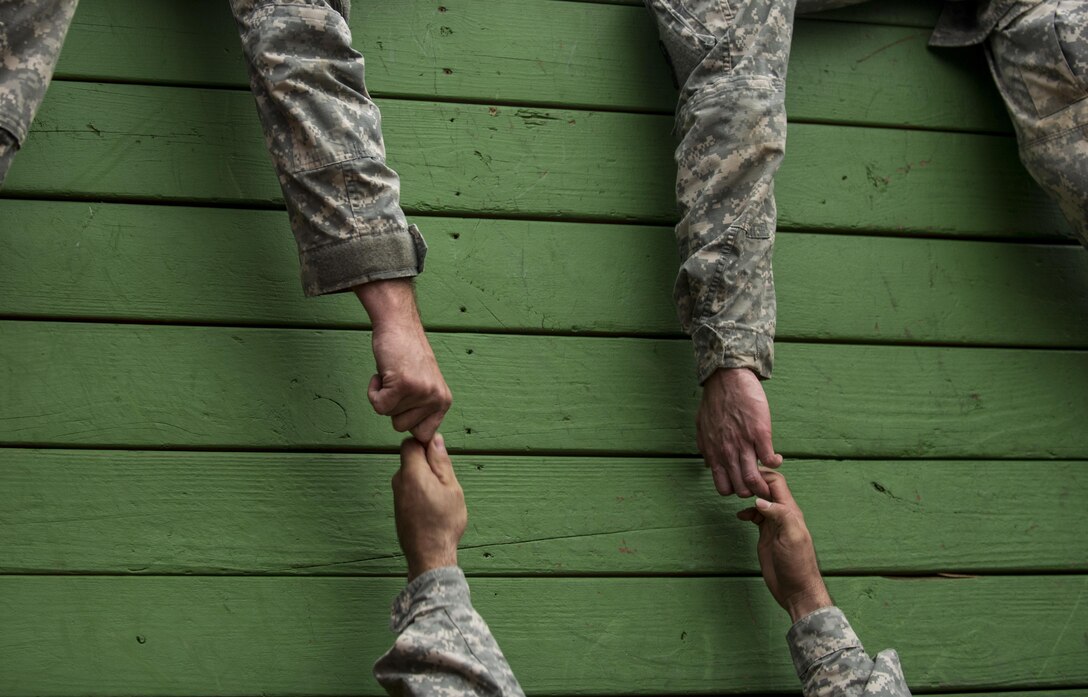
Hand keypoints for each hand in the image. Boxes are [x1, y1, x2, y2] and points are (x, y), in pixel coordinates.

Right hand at [355, 279, 451, 441]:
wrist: (398, 325)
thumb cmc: (406, 354)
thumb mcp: (425, 386)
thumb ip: (424, 409)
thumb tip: (421, 442)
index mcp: (444, 401)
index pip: (425, 436)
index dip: (408, 423)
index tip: (404, 406)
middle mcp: (437, 399)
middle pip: (403, 428)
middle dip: (394, 408)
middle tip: (398, 382)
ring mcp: (421, 392)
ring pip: (389, 416)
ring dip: (384, 397)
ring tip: (393, 375)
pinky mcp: (403, 385)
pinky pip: (378, 406)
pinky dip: (373, 391)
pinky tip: (383, 373)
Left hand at [392, 436, 467, 580]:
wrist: (429, 555)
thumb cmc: (443, 523)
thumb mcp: (451, 487)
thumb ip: (440, 462)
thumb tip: (435, 440)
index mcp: (411, 473)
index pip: (411, 443)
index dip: (425, 445)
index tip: (439, 457)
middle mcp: (398, 482)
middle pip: (410, 459)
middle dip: (427, 464)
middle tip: (444, 481)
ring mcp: (397, 496)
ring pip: (411, 475)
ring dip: (425, 479)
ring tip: (440, 497)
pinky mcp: (399, 507)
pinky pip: (409, 489)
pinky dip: (420, 492)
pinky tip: (432, 507)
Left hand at [697, 367, 782, 496]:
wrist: (726, 379)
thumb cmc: (714, 402)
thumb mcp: (703, 428)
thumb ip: (707, 448)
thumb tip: (709, 464)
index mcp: (714, 453)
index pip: (723, 488)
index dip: (735, 489)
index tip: (742, 483)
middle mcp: (727, 453)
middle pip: (741, 489)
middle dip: (752, 491)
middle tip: (760, 482)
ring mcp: (744, 444)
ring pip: (754, 480)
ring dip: (765, 483)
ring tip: (770, 475)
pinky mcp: (760, 433)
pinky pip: (770, 459)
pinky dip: (776, 463)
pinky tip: (776, 457)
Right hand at [737, 469, 832, 621]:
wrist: (796, 590)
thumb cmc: (798, 565)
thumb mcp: (792, 537)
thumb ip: (780, 515)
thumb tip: (760, 501)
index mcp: (790, 511)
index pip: (777, 483)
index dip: (762, 476)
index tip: (745, 476)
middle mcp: (782, 514)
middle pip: (768, 489)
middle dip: (753, 482)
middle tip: (737, 482)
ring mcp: (774, 525)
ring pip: (760, 501)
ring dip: (749, 497)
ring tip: (736, 497)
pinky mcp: (767, 535)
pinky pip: (756, 516)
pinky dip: (747, 512)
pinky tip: (740, 516)